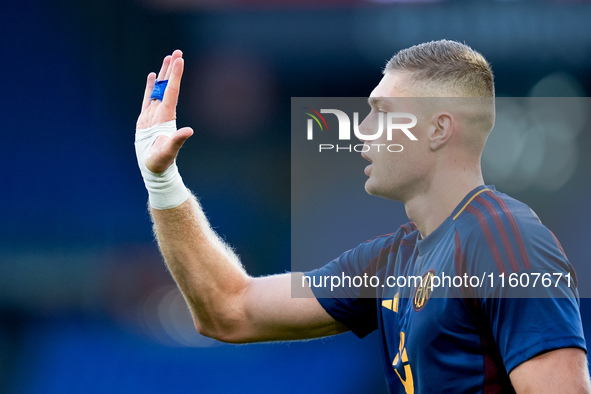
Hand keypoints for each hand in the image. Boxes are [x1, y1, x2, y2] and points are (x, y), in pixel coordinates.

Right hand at [136, 50, 192, 173]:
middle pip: (168, 86)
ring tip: (167, 59)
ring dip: (163, 75)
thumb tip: (189, 131)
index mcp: (167, 117)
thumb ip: (178, 140)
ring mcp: (155, 115)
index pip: (172, 91)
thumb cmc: (161, 161)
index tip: (179, 60)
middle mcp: (163, 113)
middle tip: (177, 52)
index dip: (175, 76)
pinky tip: (153, 77)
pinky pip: (148, 98)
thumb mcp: (169, 150)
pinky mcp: (146, 119)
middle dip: (172, 69)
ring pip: (159, 89)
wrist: (154, 168)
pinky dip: (151, 87)